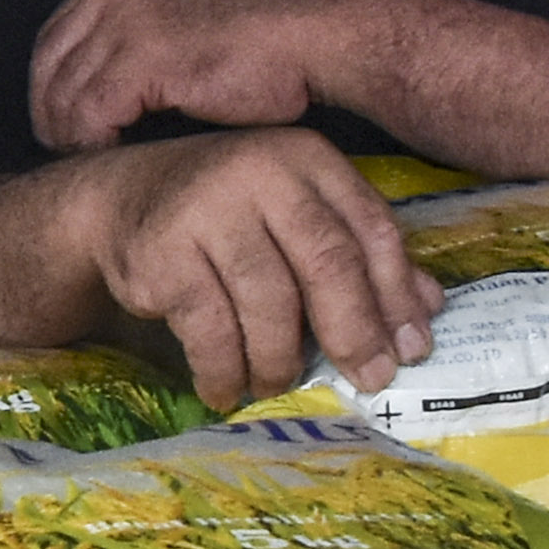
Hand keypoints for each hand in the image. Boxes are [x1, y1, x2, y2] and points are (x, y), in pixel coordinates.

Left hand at [28, 0, 392, 153]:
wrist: (326, 37)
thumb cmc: (273, 39)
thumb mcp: (191, 14)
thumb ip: (143, 34)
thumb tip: (111, 85)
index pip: (55, 35)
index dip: (51, 85)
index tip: (63, 122)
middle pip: (49, 64)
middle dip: (51, 114)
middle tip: (66, 152)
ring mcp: (128, 21)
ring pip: (65, 94)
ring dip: (72, 136)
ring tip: (94, 162)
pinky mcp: (144, 58)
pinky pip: (89, 114)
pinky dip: (94, 143)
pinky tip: (116, 158)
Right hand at [77, 131, 434, 406]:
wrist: (120, 197)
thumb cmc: (228, 211)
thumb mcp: (297, 212)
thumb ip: (358, 250)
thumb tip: (429, 310)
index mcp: (306, 159)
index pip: (371, 229)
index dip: (397, 294)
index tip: (413, 348)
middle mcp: (259, 172)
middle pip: (327, 263)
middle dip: (354, 331)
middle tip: (369, 378)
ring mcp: (206, 210)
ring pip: (269, 304)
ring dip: (280, 360)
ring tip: (278, 382)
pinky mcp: (161, 253)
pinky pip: (209, 330)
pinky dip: (224, 370)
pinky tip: (227, 389)